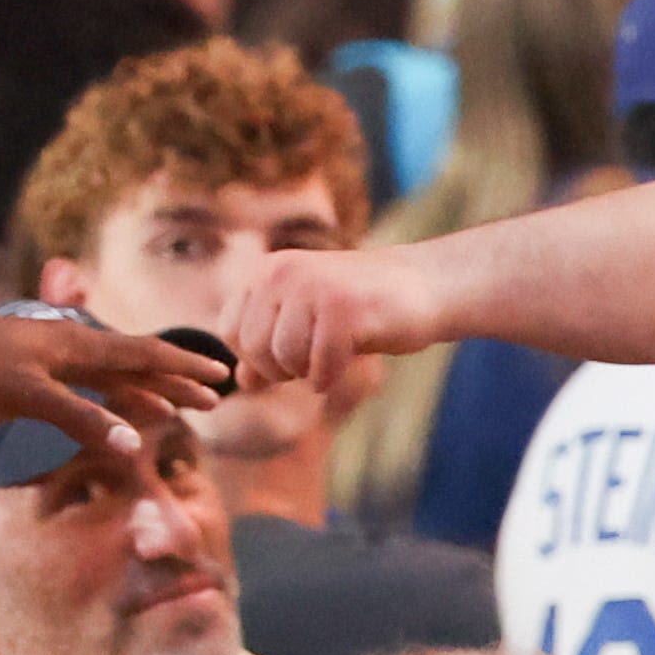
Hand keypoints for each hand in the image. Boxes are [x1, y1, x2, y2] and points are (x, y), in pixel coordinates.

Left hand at [0, 307, 226, 457]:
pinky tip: (120, 410)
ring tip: (180, 409)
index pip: (143, 353)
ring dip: (148, 390)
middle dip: (176, 381)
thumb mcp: (26, 397)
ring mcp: (52, 356)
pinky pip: (88, 382)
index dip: (183, 366)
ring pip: (113, 373)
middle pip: (136, 362)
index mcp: (76, 345)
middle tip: (215, 399)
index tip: (220, 376)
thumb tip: (134, 440)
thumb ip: (79, 418)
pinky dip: (112, 397)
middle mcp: (71, 345)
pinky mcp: (33, 370)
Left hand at [219, 247, 448, 387]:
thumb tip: (239, 382)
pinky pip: (319, 365)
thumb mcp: (305, 325)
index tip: (288, 357)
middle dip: (281, 370)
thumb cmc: (361, 309)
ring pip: (284, 358)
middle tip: (314, 360)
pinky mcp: (344, 308)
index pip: (229, 331)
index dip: (255, 358)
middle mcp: (283, 273)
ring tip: (331, 356)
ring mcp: (313, 287)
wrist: (424, 286)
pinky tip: (347, 363)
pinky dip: (331, 376)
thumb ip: (268, 350)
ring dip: (308, 372)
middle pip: (253, 348)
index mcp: (267, 272)